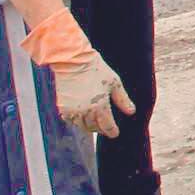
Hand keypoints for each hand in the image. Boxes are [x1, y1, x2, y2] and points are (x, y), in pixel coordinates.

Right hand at [21, 11, 136, 136]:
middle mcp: (85, 111)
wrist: (73, 61)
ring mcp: (72, 110)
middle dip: (101, 128)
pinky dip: (77, 121)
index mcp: (100, 106)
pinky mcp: (62, 107)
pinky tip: (83, 116)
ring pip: (82, 126)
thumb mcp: (114, 83)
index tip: (115, 133)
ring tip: (95, 122)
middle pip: (94, 127)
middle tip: (106, 127)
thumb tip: (131, 112)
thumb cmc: (96, 70)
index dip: (112, 131)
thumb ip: (123, 100)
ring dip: (89, 126)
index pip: (107, 126)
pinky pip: (71, 120)